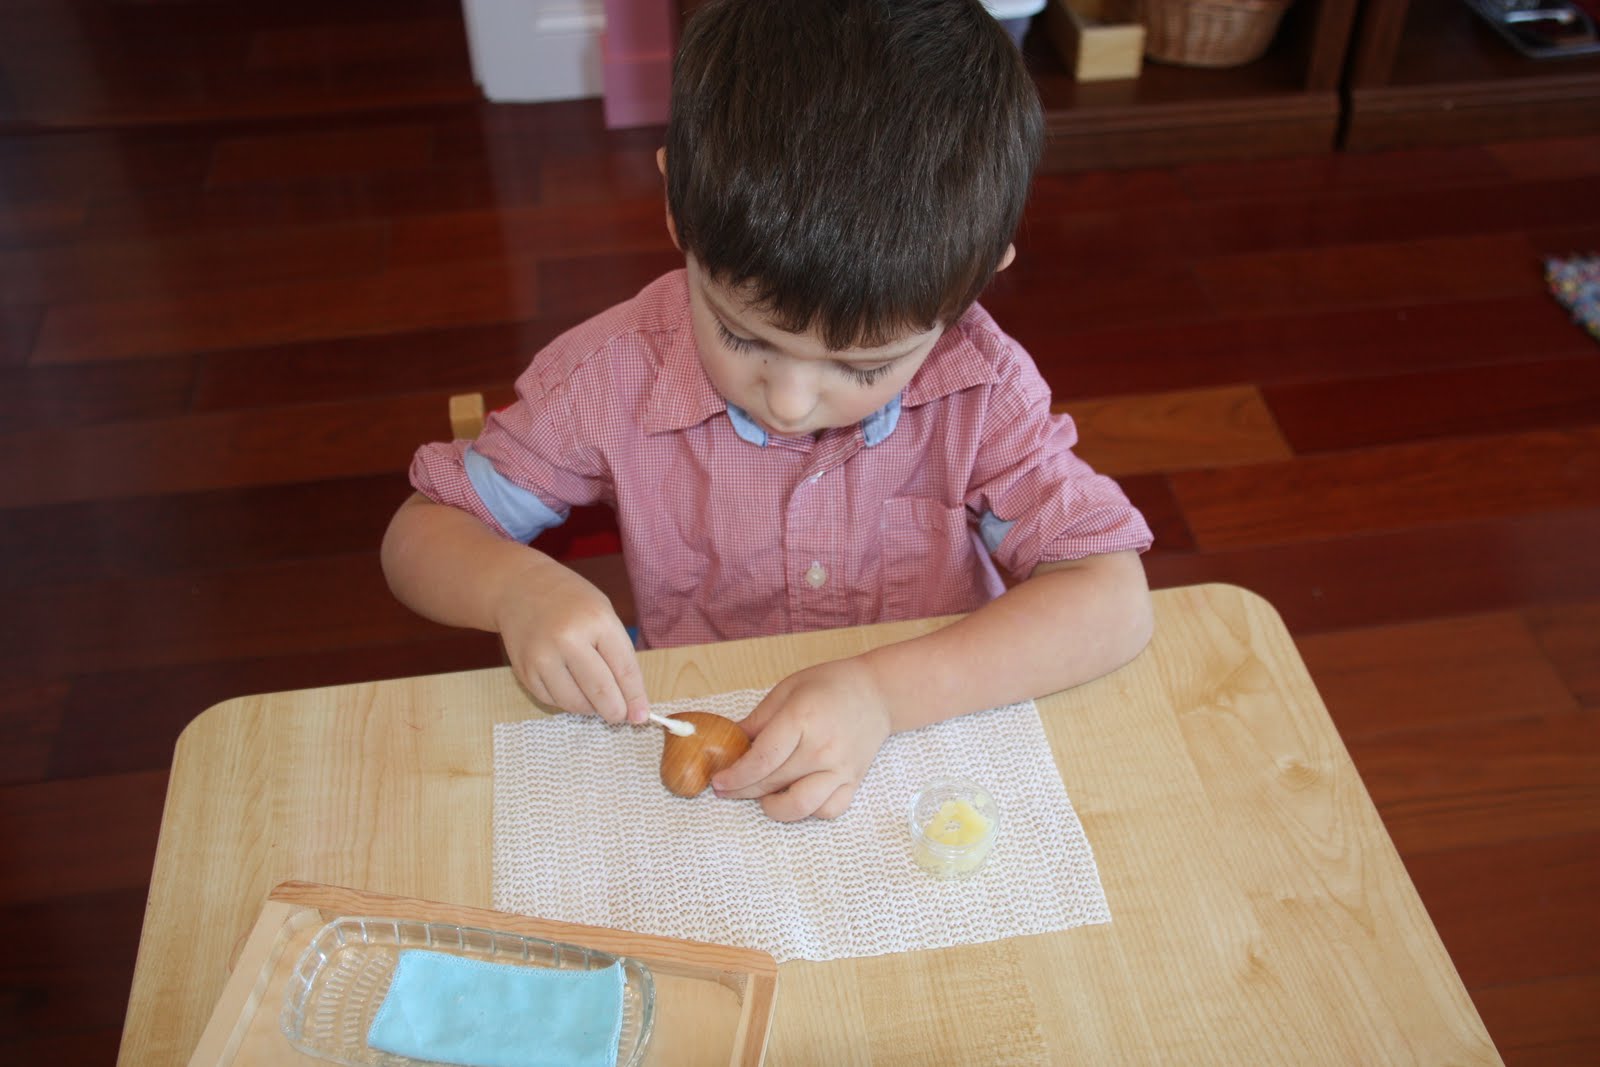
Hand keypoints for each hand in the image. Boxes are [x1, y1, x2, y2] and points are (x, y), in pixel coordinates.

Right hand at [492, 559, 647, 724]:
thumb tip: (631, 701)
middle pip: (600, 691)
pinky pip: (553, 701)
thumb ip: (618, 654)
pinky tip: (572, 689)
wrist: (520, 588)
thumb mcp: (604, 614)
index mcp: (597, 621)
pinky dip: (567, 702)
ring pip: (575, 703)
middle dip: (615, 711)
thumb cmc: (571, 601)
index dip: (635, 698)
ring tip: (595, 699)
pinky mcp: (524, 671)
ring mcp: (543, 657)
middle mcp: (568, 639)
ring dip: (591, 709)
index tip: (641, 716)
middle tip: (620, 715)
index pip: (624, 669)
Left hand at [711, 657, 892, 820]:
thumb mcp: (787, 690)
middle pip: (773, 782)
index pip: (762, 759)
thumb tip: (728, 741)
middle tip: (728, 789)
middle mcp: (822, 748)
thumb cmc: (830, 685)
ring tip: (763, 795)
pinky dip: (808, 810)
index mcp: (802, 719)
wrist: (877, 693)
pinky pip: (828, 810)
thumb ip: (758, 719)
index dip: (736, 775)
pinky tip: (796, 795)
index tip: (720, 781)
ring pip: (800, 805)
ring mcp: (841, 768)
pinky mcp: (853, 781)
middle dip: (743, 790)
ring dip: (774, 807)